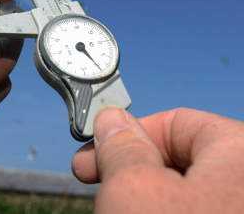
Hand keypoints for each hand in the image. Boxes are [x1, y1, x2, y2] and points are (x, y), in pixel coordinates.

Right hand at [71, 107, 243, 213]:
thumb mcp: (133, 188)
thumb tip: (113, 122)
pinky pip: (198, 211)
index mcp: (241, 153)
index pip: (178, 121)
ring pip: (187, 194)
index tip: (95, 149)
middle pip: (181, 159)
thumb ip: (120, 146)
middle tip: (97, 184)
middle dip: (132, 170)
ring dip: (145, 199)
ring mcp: (239, 208)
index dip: (127, 132)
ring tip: (117, 211)